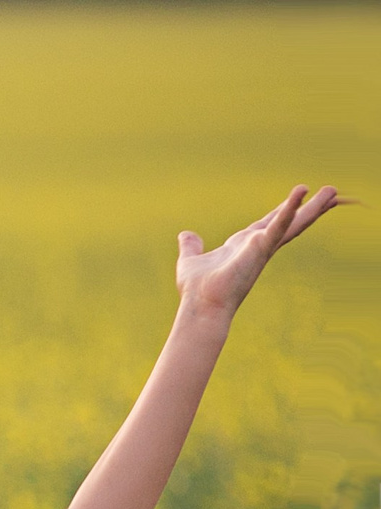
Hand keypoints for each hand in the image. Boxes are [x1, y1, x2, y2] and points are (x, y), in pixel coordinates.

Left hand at [176, 184, 341, 319]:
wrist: (200, 307)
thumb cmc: (196, 291)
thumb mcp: (191, 260)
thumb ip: (191, 246)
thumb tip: (186, 234)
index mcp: (245, 245)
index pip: (270, 223)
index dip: (286, 209)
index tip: (302, 196)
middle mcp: (258, 245)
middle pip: (290, 221)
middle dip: (311, 207)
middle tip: (332, 192)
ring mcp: (261, 247)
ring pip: (292, 222)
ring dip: (312, 207)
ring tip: (332, 190)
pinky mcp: (259, 248)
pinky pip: (277, 225)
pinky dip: (288, 209)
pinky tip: (301, 192)